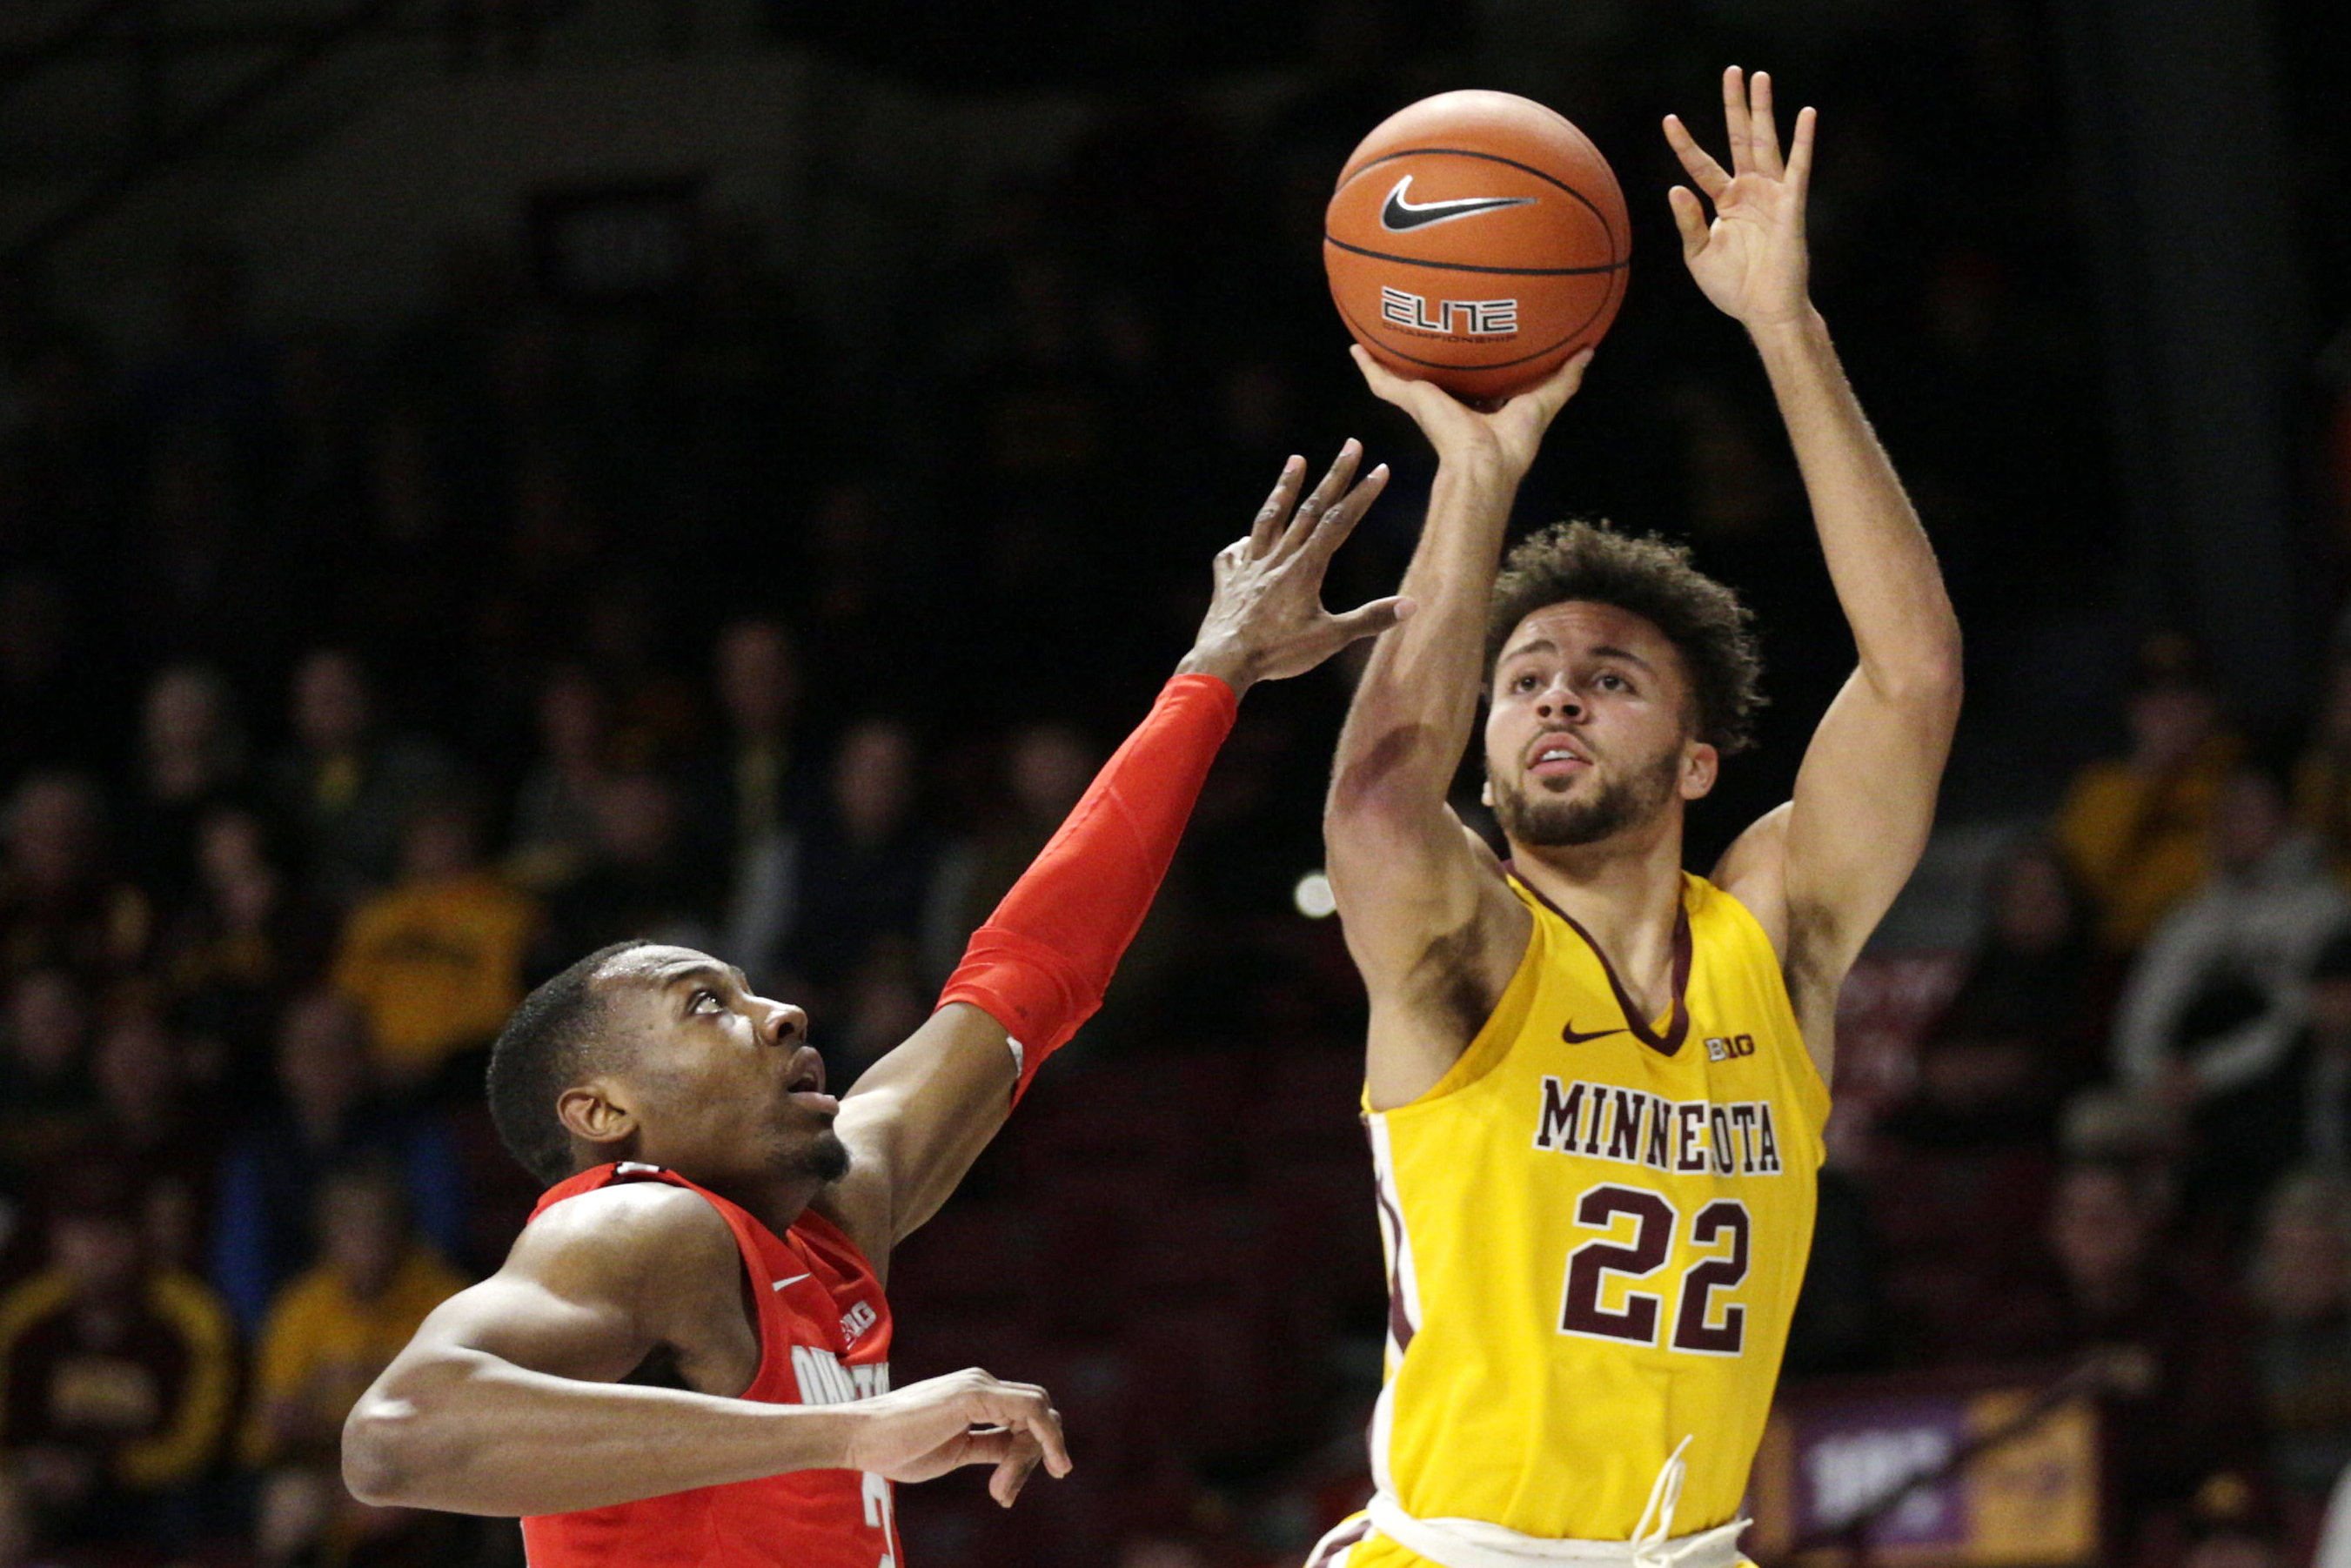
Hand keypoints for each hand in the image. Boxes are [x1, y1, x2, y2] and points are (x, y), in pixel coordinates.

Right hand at [842, 1367, 1070, 1506]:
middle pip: (1037, 1413)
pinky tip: (1024, 1469)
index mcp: (977, 1395)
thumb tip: (1015, 1453)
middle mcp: (982, 1384)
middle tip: (1007, 1494)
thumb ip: (988, 1446)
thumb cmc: (896, 1448)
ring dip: (1035, 1454)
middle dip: (1039, 1452)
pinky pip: (1029, 1410)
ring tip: (1001, 1492)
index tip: (1008, 1490)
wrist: (859, 1438)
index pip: (1024, 1416)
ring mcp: (979, 1386)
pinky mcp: (975, 1394)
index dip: (1030, 1450)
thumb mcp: (955, 1451)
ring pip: (1038, 1412)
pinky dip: (1041, 1439)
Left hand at [1178, 442, 1412, 692]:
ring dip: (1285, 488)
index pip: (1339, 522)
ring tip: (1296, 460)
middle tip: (1352, 444)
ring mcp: (1250, 567)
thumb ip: (1369, 619)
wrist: (1223, 663)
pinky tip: (1245, 542)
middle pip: (1310, 509)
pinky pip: (1233, 556)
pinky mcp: (1229, 582)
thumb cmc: (1278, 653)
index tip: (1380, 468)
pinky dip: (1241, 545)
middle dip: (1335, 475)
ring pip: (1270, 519)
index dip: (1362, 494)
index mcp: (1306, 568)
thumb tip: (1412, 605)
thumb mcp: (1330, 639)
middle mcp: (1278, 559)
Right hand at [1349, 345, 1590, 477]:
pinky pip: (1383, 381)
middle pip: (1435, 374)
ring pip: (1403, 376)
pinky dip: (1368, 366)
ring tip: (1379, 334)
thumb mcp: (1544, 400)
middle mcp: (1448, 401)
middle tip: (1424, 326)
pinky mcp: (1411, 400)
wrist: (1484, 463)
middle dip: (1429, 356)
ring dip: (1390, 358)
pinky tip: (1355, 348)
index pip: (1472, 379)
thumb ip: (1564, 378)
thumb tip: (1589, 351)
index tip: (1474, 338)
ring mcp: (1426, 401)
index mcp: (1476, 405)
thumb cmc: (1513, 442)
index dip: (1474, 361)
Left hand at [1664, 67, 1815, 332]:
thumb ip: (1688, 222)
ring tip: (1759, 77)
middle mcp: (1748, 190)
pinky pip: (1798, 168)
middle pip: (1739, 138)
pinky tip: (1806, 114)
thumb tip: (1674, 187)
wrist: (1763, 310)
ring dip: (1763, 110)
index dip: (1685, 142)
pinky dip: (1803, 141)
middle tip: (1732, 72)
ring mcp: (1771, 194)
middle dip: (1735, 106)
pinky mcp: (1791, 204)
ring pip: (1766, 142)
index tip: (1669, 119)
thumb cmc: (1732, 286)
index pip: (1701, 164)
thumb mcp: (1698, 254)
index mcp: (1725, 200)